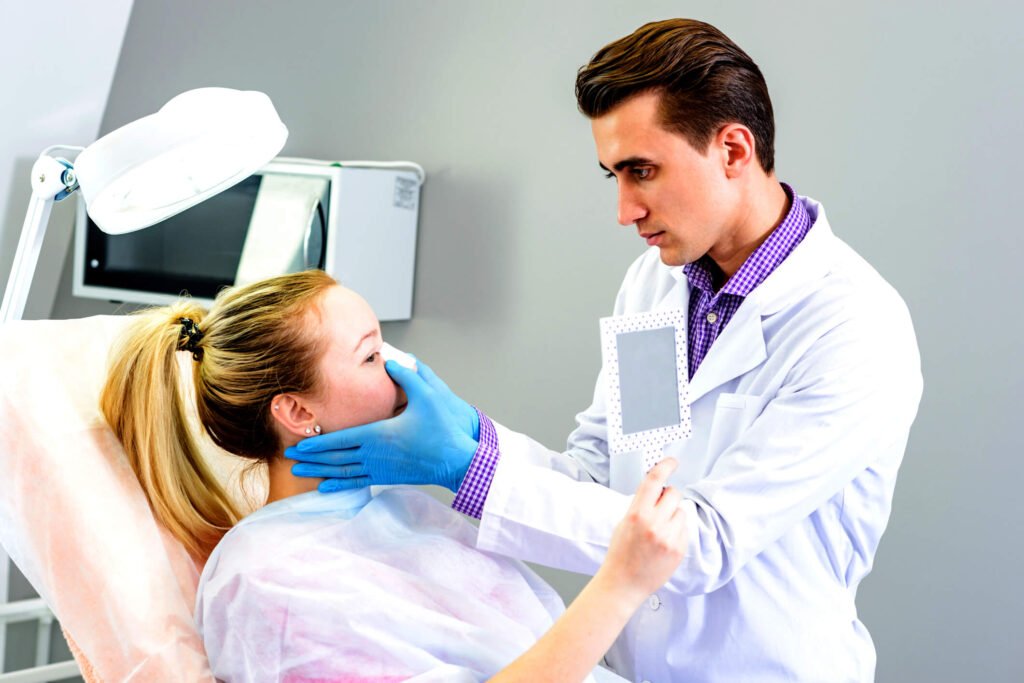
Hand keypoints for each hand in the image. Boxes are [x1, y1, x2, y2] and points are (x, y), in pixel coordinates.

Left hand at [285, 359, 478, 492]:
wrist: (459, 460)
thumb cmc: (444, 429)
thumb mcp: (428, 395)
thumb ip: (408, 376)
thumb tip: (390, 360)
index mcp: (379, 435)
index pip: (340, 440)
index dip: (316, 443)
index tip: (297, 444)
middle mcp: (375, 454)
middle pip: (335, 458)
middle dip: (311, 458)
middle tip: (289, 457)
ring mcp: (381, 468)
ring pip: (343, 472)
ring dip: (320, 472)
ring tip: (300, 473)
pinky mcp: (389, 476)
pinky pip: (358, 482)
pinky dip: (339, 484)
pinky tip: (327, 487)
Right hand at [598, 458, 687, 600]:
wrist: (624, 583)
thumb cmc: (621, 553)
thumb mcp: (624, 522)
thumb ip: (641, 504)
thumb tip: (658, 489)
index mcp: (636, 513)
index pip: (654, 480)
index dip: (665, 466)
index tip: (672, 461)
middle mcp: (654, 523)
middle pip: (674, 493)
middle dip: (668, 496)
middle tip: (660, 507)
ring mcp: (668, 537)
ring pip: (681, 511)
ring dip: (673, 515)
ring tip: (659, 531)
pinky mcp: (679, 549)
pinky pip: (684, 529)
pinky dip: (676, 532)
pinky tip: (664, 543)